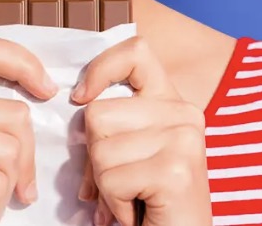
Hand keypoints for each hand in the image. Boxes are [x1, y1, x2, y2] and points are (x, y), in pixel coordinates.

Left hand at [72, 36, 211, 225]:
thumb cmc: (151, 203)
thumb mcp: (132, 151)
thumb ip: (114, 122)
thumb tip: (77, 98)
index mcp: (174, 103)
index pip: (135, 52)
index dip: (100, 69)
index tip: (80, 97)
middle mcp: (185, 114)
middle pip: (97, 114)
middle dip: (95, 158)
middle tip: (120, 186)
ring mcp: (184, 140)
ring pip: (99, 151)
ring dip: (105, 187)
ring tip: (133, 199)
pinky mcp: (175, 171)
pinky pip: (110, 180)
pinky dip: (114, 206)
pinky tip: (138, 214)